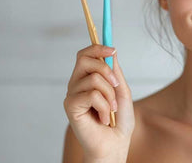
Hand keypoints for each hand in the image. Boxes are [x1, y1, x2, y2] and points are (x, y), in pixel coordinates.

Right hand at [64, 44, 134, 159]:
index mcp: (88, 78)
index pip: (85, 54)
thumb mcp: (121, 90)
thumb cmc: (119, 120)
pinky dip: (105, 107)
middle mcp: (77, 84)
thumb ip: (115, 71)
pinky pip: (92, 95)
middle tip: (116, 85)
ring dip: (110, 94)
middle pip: (84, 59)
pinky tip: (104, 118)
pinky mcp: (71, 107)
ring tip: (112, 109)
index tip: (113, 49)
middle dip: (105, 69)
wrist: (116, 143)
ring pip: (93, 79)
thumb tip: (112, 51)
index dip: (97, 47)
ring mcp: (72, 95)